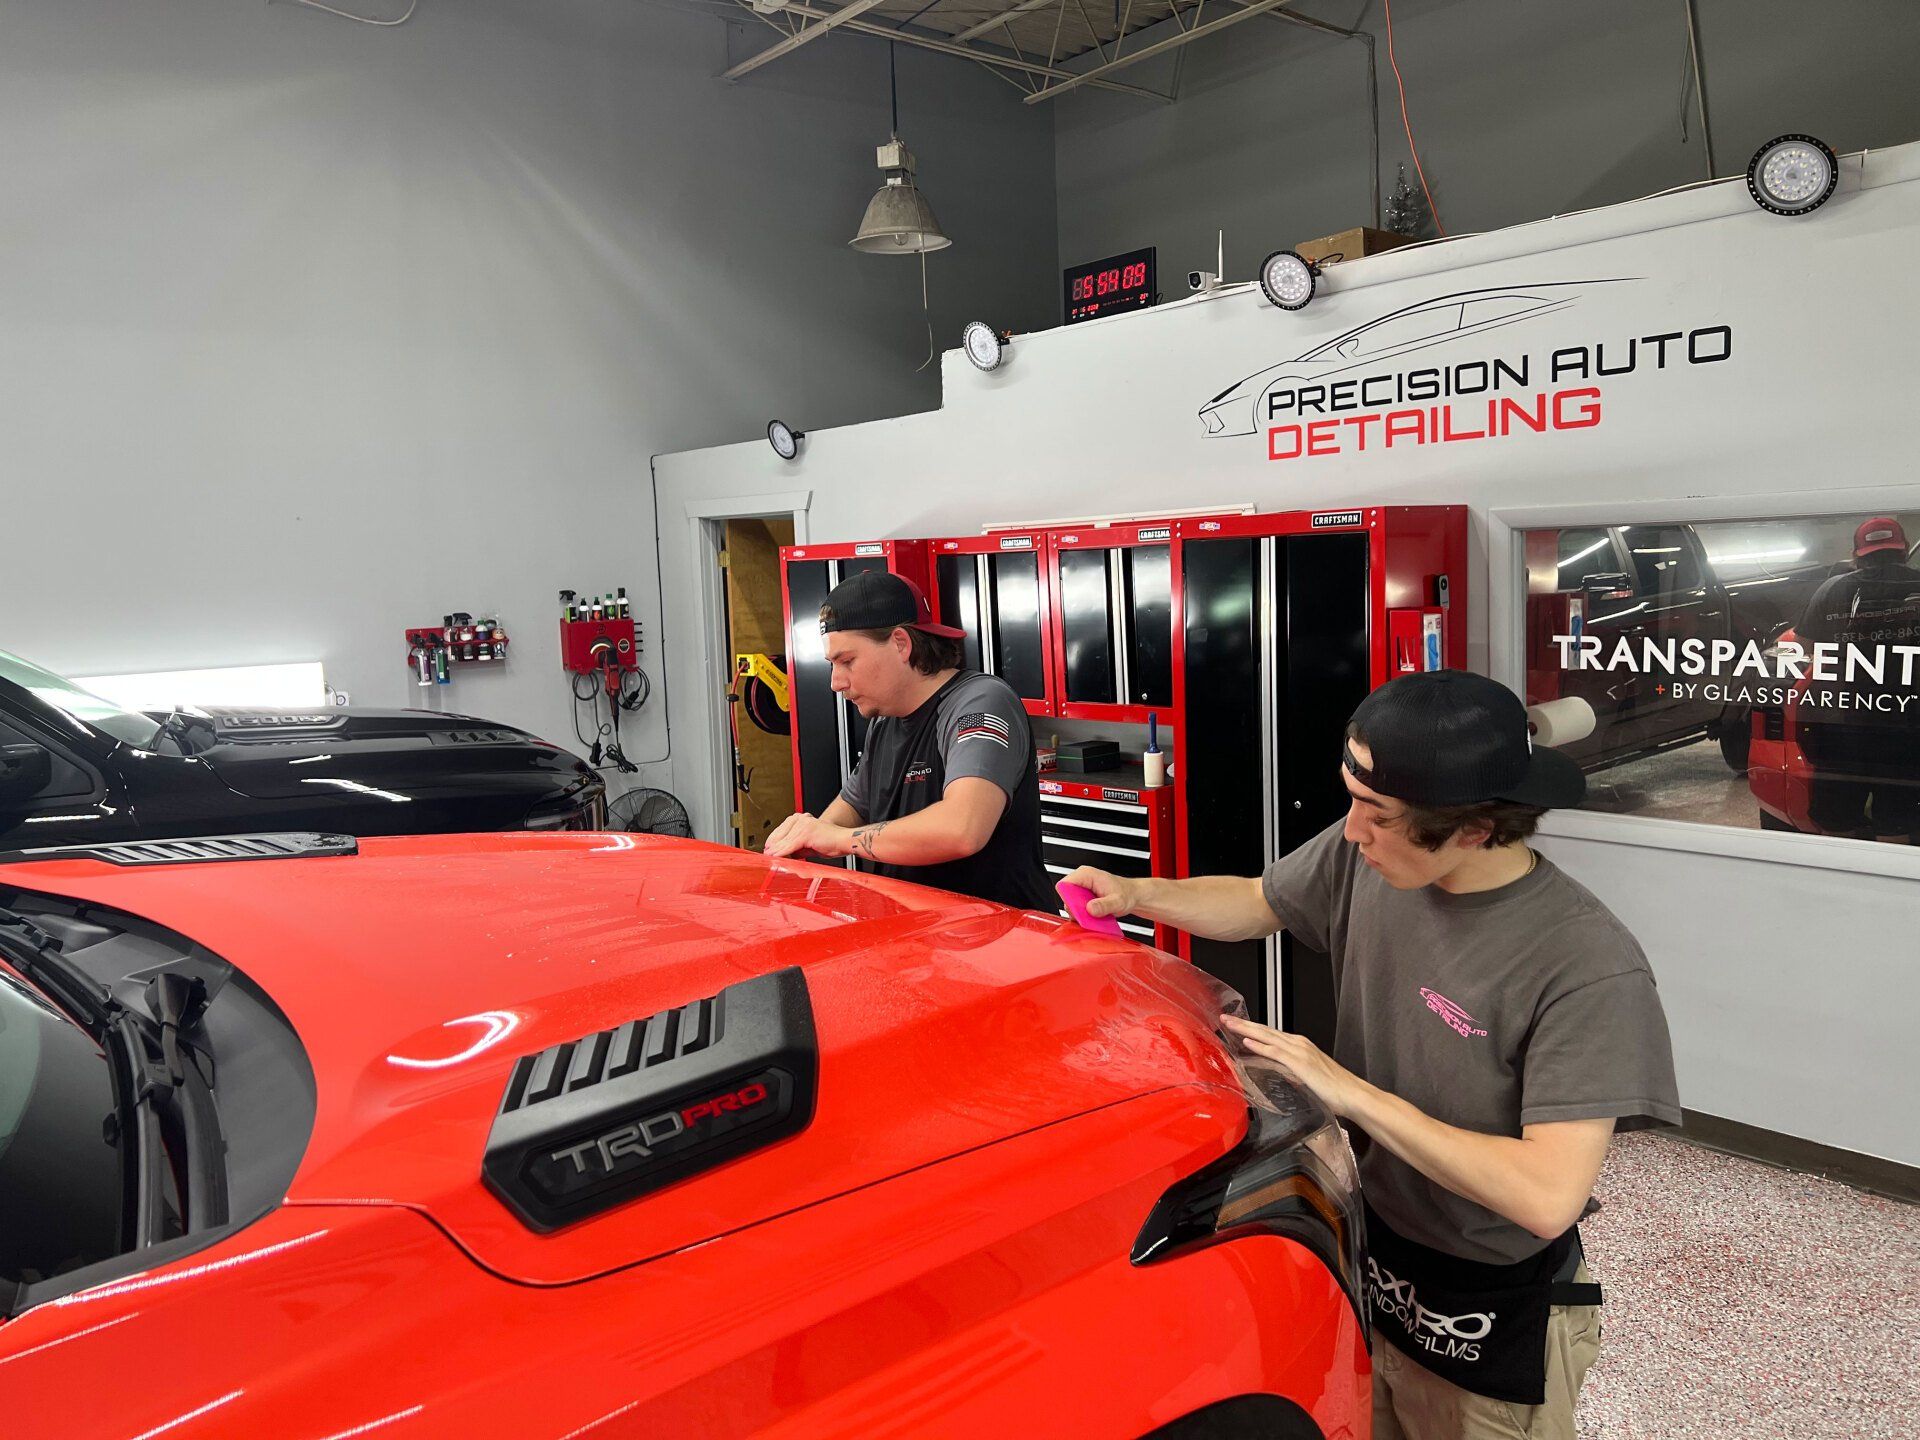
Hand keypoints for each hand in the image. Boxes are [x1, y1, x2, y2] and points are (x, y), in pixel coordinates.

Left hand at [763, 813, 851, 859]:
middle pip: (780, 834)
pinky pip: (790, 845)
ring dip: (775, 851)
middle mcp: (801, 819)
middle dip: (772, 846)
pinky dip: (782, 853)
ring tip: (768, 858)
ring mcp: (803, 825)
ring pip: (784, 841)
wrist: (844, 841)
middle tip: (765, 856)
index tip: (767, 850)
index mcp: (801, 819)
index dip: (773, 841)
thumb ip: (797, 847)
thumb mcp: (809, 845)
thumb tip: (786, 854)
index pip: (781, 830)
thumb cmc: (832, 842)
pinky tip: (776, 857)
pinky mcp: (806, 833)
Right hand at [1056, 866, 1135, 918]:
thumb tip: (1090, 909)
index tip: (1079, 909)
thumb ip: (1104, 906)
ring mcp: (1081, 888)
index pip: (1064, 885)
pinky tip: (1093, 916)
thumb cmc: (1126, 893)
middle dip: (1075, 909)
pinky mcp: (1082, 896)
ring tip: (1094, 916)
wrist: (1132, 895)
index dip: (1068, 900)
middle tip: (1089, 915)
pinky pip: (1075, 907)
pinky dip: (1082, 915)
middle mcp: (1081, 879)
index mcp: (1086, 874)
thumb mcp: (1118, 901)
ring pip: (1070, 904)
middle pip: (1066, 896)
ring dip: (1079, 913)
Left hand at [1220, 1015, 1367, 1118]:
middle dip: (1243, 1024)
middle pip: (1265, 1031)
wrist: (1353, 1094)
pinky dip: (1260, 1046)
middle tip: (1225, 1018)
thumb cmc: (1335, 1089)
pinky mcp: (1300, 1063)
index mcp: (1301, 1046)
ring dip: (1246, 1030)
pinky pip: (1275, 1052)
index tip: (1236, 1025)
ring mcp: (1299, 1051)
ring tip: (1229, 1025)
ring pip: (1267, 1037)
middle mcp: (1299, 1044)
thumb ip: (1292, 1073)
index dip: (1252, 1029)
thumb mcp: (1308, 1077)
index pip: (1270, 1035)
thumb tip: (1278, 1074)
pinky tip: (1247, 1042)